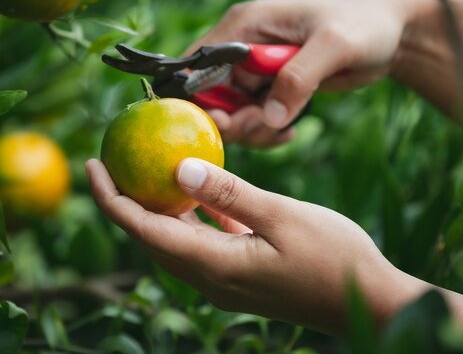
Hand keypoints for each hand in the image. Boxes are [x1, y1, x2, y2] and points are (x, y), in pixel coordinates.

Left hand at [86, 158, 411, 334]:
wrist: (369, 301)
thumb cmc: (332, 258)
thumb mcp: (281, 215)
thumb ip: (228, 193)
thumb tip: (178, 167)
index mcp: (212, 265)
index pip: (143, 229)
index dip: (112, 198)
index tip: (94, 164)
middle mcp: (209, 278)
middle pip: (150, 236)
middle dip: (125, 200)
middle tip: (113, 161)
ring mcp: (224, 280)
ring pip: (175, 239)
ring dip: (156, 207)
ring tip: (146, 171)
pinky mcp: (240, 275)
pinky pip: (202, 241)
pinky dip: (191, 215)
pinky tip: (196, 191)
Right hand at [187, 0, 426, 145]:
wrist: (392, 30)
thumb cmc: (364, 22)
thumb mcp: (334, 45)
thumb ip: (299, 78)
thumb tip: (269, 118)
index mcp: (244, 26)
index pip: (198, 65)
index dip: (201, 98)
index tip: (227, 122)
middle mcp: (242, 50)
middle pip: (211, 97)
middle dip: (233, 121)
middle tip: (264, 126)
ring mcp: (256, 72)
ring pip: (232, 115)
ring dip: (253, 131)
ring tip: (285, 129)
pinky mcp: (272, 91)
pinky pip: (254, 122)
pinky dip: (267, 134)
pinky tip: (291, 133)